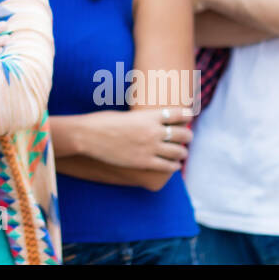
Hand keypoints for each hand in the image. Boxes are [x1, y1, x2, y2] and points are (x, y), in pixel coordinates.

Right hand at [79, 107, 193, 171]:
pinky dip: (174, 166)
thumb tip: (147, 121)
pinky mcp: (144, 162)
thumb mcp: (125, 114)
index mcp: (149, 116)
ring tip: (182, 153)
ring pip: (178, 151)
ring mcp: (150, 148)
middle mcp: (153, 131)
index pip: (177, 114)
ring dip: (182, 152)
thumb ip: (140, 118)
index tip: (190, 116)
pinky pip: (167, 166)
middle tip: (187, 137)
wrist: (88, 136)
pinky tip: (175, 165)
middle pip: (182, 134)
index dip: (187, 115)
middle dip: (187, 136)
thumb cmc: (102, 121)